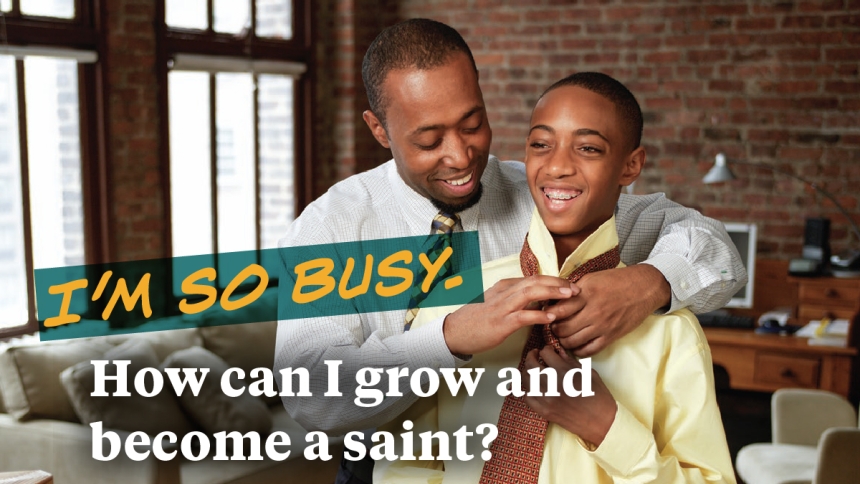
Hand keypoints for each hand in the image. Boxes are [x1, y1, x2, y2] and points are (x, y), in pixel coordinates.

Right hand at [442, 275, 576, 355]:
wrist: (453, 332)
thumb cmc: (476, 321)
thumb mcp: (496, 304)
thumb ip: (514, 299)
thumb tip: (538, 300)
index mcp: (504, 287)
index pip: (533, 278)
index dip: (554, 279)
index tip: (569, 284)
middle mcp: (504, 293)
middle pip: (535, 281)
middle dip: (558, 283)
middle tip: (577, 288)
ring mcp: (502, 307)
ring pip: (531, 293)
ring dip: (553, 293)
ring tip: (570, 296)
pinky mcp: (500, 323)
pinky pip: (522, 316)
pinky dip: (539, 315)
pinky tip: (552, 317)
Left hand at [522, 346, 615, 446]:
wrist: (602, 422)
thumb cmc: (599, 396)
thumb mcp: (588, 373)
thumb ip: (570, 361)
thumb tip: (559, 352)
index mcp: (564, 371)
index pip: (545, 353)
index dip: (547, 349)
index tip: (548, 351)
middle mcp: (551, 383)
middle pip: (530, 364)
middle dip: (531, 356)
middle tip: (535, 354)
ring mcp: (545, 398)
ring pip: (525, 380)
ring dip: (527, 372)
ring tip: (532, 370)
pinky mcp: (544, 411)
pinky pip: (527, 398)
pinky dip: (528, 390)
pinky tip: (533, 387)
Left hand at [545, 264, 669, 356]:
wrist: (644, 288)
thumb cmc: (616, 280)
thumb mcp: (591, 278)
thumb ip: (573, 290)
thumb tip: (554, 299)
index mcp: (586, 295)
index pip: (558, 310)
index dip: (548, 313)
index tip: (546, 313)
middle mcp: (593, 312)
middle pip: (563, 329)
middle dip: (553, 329)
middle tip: (553, 325)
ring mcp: (603, 326)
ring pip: (573, 342)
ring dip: (563, 340)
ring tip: (563, 335)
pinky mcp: (611, 337)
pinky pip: (589, 350)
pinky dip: (579, 350)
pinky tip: (576, 345)